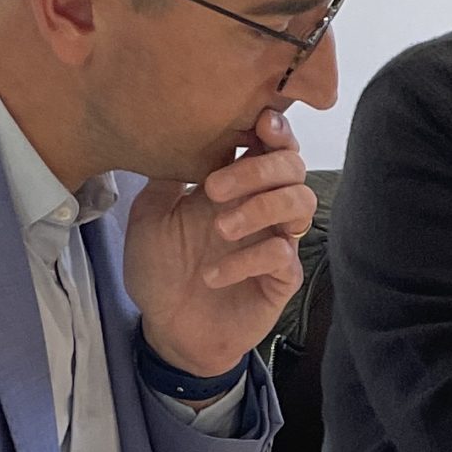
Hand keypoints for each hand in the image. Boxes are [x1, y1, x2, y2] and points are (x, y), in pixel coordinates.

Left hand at [123, 109, 313, 378]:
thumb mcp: (149, 214)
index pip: (270, 144)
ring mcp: (275, 241)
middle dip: (259, 168)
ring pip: (301, 204)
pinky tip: (213, 274)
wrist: (166, 328)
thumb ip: (167, 175)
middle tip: (215, 188)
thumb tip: (177, 131)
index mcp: (236, 184)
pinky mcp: (280, 280)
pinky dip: (247, 260)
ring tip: (220, 229)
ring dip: (261, 208)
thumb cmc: (160, 270)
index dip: (275, 128)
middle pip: (293, 167)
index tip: (259, 122)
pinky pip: (282, 257)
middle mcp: (262, 207)